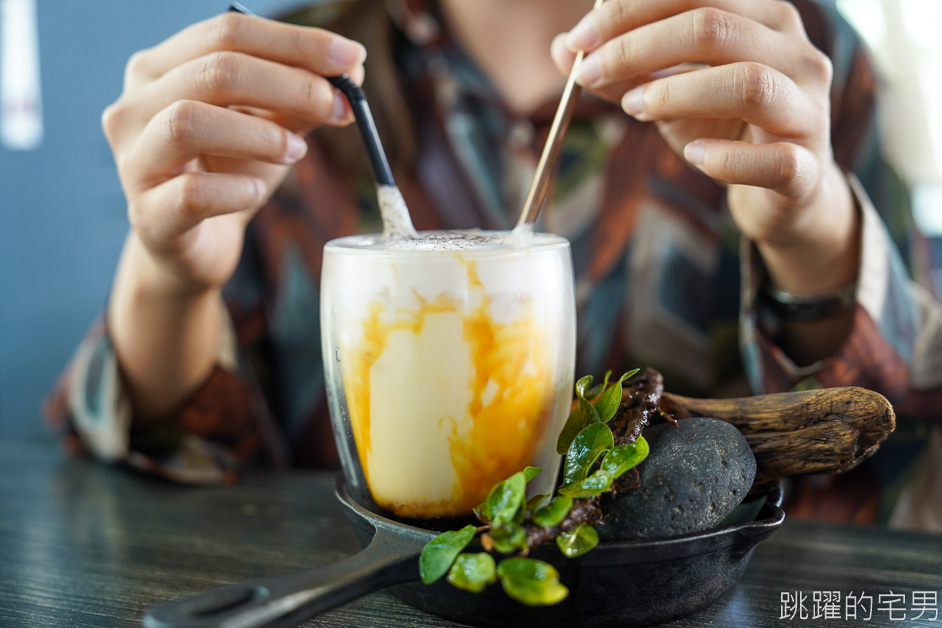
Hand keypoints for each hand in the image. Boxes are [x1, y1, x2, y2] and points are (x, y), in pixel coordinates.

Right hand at [103, 12, 365, 291]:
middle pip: (214, 70)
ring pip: (188, 122)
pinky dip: (235, 190)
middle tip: (338, 106)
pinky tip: (257, 192)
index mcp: (162, 68)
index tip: (352, 58)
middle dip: (289, 84)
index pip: (228, 31)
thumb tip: (352, 70)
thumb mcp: (268, 127)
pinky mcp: (148, 214)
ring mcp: (135, 159)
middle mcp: (135, 105)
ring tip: (298, 153)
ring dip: (260, 134)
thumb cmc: (226, 173)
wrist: (194, 245)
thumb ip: (302, 98)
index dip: (295, 42)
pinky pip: (192, 192)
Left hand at [551, 0, 857, 293]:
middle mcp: (795, 52)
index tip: (579, 40)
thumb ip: (623, 71)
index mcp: (763, 19)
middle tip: (589, 74)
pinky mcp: (805, 167)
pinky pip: (772, 160)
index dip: (629, 10)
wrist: (785, 189)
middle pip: (715, 26)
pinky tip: (692, 155)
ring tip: (634, 109)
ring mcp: (807, 109)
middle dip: (639, 47)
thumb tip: (563, 50)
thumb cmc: (724, 126)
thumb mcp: (668, 92)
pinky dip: (725, 159)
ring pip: (749, 83)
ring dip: (678, 93)